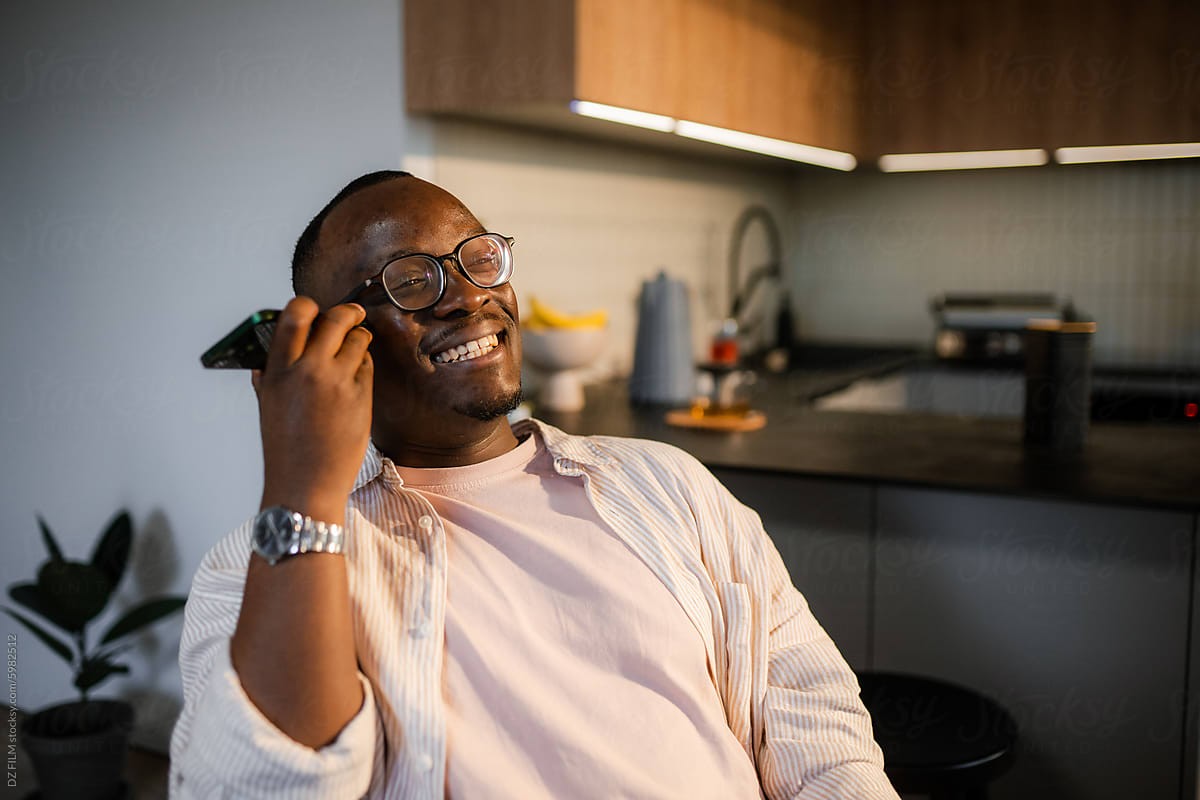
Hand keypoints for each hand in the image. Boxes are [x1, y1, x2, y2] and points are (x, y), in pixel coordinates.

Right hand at [252, 297, 373, 524]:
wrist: (307, 484)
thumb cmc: (285, 449)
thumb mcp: (267, 407)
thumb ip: (269, 377)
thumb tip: (267, 357)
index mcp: (278, 370)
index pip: (295, 315)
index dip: (308, 305)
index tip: (315, 307)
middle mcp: (308, 370)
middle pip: (336, 318)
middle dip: (348, 312)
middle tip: (354, 314)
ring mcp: (338, 382)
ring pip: (358, 339)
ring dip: (360, 338)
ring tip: (358, 345)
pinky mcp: (361, 396)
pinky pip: (367, 366)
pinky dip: (364, 366)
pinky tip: (356, 378)